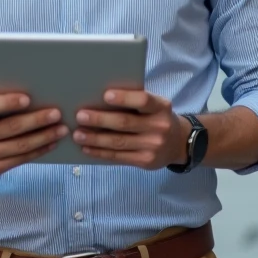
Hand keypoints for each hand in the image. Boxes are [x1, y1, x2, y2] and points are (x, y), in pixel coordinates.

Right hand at [0, 94, 67, 178]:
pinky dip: (38, 151)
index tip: (28, 98)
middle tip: (56, 114)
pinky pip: (20, 160)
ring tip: (60, 129)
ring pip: (20, 146)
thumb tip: (31, 99)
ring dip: (44, 137)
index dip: (8, 102)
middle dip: (37, 120)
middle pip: (11, 128)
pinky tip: (50, 143)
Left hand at [73, 90, 188, 169]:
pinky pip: (118, 157)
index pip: (143, 100)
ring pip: (118, 142)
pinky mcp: (145, 161)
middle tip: (80, 116)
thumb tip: (99, 98)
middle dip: (100, 120)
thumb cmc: (157, 117)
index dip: (125, 98)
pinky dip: (100, 153)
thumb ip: (136, 102)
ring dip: (95, 138)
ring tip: (78, 134)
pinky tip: (87, 148)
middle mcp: (159, 126)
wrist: (179, 143)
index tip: (106, 95)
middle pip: (125, 123)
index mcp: (161, 107)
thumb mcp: (155, 106)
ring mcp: (153, 146)